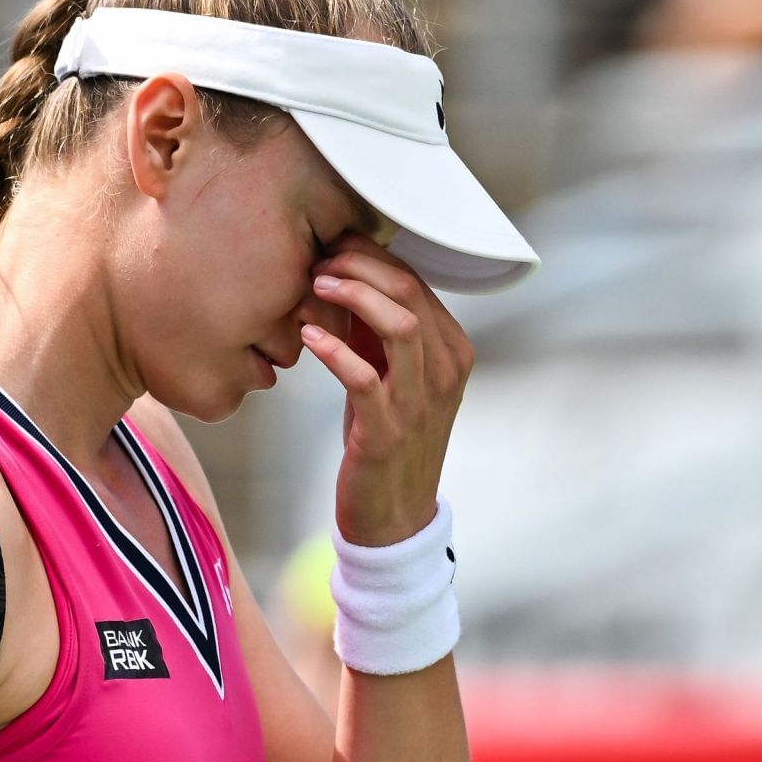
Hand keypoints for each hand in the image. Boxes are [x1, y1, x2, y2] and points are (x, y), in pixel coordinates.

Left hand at [300, 236, 474, 546]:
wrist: (394, 515)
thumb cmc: (388, 438)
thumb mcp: (392, 376)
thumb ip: (377, 331)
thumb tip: (343, 276)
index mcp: (453, 350)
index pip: (416, 282)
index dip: (371, 256)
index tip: (333, 246)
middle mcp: (445, 371)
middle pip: (409, 292)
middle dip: (360, 266)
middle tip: (319, 261)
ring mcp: (420, 402)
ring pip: (399, 325)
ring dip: (353, 296)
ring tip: (315, 287)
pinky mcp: (388, 430)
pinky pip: (362, 377)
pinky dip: (333, 350)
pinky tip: (308, 337)